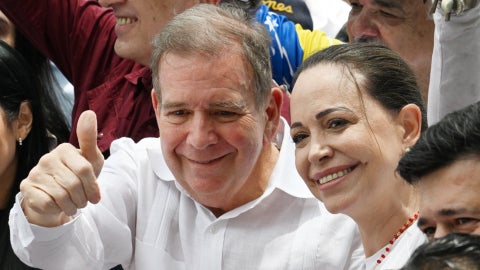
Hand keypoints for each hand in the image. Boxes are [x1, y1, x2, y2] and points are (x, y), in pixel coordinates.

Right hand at [20, 110, 103, 226]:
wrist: (59, 197)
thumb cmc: (78, 176)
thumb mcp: (91, 159)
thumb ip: (90, 139)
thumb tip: (88, 113)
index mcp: (64, 149)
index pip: (85, 170)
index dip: (93, 187)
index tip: (96, 196)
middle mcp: (47, 158)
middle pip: (74, 184)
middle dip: (83, 198)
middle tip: (83, 201)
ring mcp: (35, 172)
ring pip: (61, 195)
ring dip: (72, 205)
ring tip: (74, 204)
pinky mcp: (27, 187)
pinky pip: (47, 202)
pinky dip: (58, 208)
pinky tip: (58, 205)